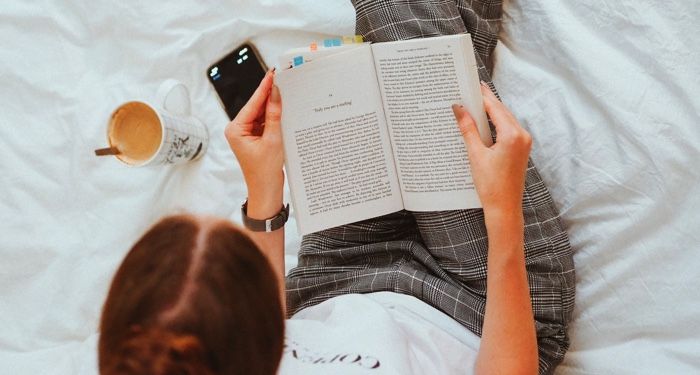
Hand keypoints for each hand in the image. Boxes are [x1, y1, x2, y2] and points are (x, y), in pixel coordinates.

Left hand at [224, 70, 283, 214]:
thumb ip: (274, 115)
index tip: (272, 74)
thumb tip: (275, 94)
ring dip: (274, 106)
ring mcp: (246, 134)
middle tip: (282, 79)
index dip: (264, 88)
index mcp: (236, 129)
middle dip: (270, 95)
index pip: (252, 104)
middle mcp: (238, 130)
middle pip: (256, 107)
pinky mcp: (255, 138)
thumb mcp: (273, 140)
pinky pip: (265, 123)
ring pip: (262, 114)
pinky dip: (274, 117)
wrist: (266, 192)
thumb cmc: (265, 172)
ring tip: (287, 92)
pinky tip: (285, 109)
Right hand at [452, 83, 531, 214]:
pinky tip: (483, 123)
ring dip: (490, 112)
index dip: (482, 96)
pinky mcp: (521, 149)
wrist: (504, 209)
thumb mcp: (475, 155)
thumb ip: (468, 129)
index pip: (495, 108)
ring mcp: (524, 142)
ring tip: (473, 105)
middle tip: (469, 92)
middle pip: (501, 111)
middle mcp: (522, 135)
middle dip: (485, 102)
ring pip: (505, 119)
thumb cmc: (491, 186)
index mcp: (512, 135)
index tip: (471, 86)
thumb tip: (459, 109)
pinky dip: (495, 124)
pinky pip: (508, 130)